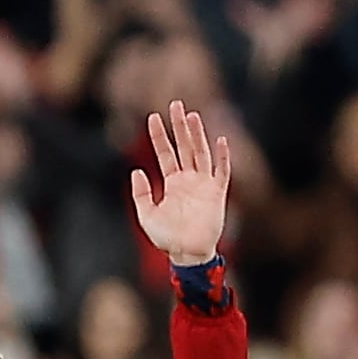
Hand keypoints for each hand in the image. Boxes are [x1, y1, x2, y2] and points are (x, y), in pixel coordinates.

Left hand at [130, 100, 233, 266]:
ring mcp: (204, 184)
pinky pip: (221, 171)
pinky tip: (219, 140)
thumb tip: (136, 170)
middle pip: (184, 146)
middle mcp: (188, 179)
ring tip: (191, 115)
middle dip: (180, 126)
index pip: (165, 153)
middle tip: (175, 105)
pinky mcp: (217, 193)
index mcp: (172, 183)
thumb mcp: (146, 215)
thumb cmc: (166, 237)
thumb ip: (141, 193)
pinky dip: (221, 156)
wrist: (187, 253)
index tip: (153, 117)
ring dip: (197, 134)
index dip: (159, 136)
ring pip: (201, 153)